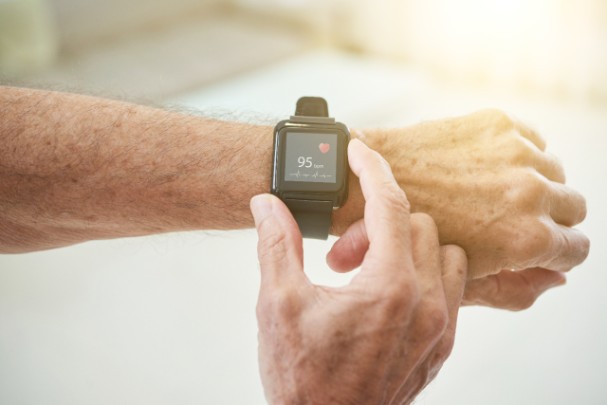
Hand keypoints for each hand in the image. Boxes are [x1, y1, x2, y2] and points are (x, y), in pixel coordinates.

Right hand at [251, 139, 466, 403]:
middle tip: (339, 257)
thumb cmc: (303, 379)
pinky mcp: (443, 345)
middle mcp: (427, 305)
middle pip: (417, 225)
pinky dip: (423, 273)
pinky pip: (451, 287)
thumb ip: (277, 244)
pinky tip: (386, 292)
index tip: (357, 151)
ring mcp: (440, 327)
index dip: (371, 169)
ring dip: (406, 248)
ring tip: (366, 275)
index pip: (390, 205)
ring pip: (443, 253)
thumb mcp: (279, 305)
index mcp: (390, 288)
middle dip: (375, 227)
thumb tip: (267, 205)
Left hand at [333, 109, 588, 308]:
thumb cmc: (406, 240)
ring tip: (495, 193)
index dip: (557, 251)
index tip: (539, 246)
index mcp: (526, 237)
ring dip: (536, 183)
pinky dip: (519, 154)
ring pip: (556, 171)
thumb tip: (558, 278)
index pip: (576, 248)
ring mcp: (517, 152)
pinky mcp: (498, 123)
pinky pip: (534, 140)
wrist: (363, 184)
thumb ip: (517, 288)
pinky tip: (486, 168)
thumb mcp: (462, 283)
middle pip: (573, 206)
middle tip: (514, 219)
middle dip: (550, 217)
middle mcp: (531, 192)